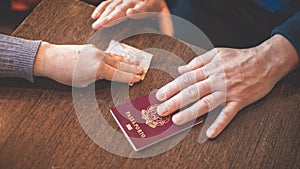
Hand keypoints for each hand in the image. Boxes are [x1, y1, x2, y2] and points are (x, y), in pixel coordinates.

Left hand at [34, 42, 142, 86]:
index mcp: (99, 69)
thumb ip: (97, 80)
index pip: (119, 74)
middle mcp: (100, 58)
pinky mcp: (92, 48)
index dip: (130, 77)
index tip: (139, 79)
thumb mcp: (83, 83)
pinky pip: (109, 53)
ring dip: (128, 61)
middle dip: (133, 69)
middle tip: (143, 71)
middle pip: (121, 64)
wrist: (50, 58)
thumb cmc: (64, 74)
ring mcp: (96, 51)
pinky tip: (123, 57)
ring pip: (116, 57)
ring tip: (138, 63)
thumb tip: (107, 78)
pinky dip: (118, 56)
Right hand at [91, 0, 173, 35]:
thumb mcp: (164, 14)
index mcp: (148, 4)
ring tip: (96, 25)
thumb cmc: (156, 6)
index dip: (136, 11)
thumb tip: (170, 39)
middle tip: (103, 25)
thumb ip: (166, 26)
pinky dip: (101, 9)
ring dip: (104, 15)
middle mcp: (134, 0)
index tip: (130, 14)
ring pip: (113, 5)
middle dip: (112, 16)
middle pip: (122, 8)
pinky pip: (108, 2)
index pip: (142, 8)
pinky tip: (94, 17)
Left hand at [156, 34, 298, 137]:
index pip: (186, 79)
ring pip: (206, 103)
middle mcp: (216, 80)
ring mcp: (228, 91)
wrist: (266, 61)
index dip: (172, 87)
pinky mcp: (239, 100)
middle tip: (161, 110)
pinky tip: (210, 134)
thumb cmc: (240, 57)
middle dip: (175, 101)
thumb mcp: (217, 53)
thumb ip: (198, 61)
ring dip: (190, 113)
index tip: (159, 95)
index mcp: (210, 68)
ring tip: (177, 120)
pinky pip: (228, 114)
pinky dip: (219, 124)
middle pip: (192, 91)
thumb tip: (181, 69)